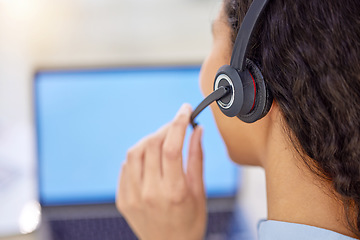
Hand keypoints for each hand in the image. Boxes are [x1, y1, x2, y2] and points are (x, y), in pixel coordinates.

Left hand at [116, 104, 205, 239]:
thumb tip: (197, 131)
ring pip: (135, 152)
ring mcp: (133, 196)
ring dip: (150, 140)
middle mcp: (150, 192)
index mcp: (174, 191)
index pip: (172, 146)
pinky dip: (138, 156)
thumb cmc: (190, 222)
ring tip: (162, 142)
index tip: (185, 110)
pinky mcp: (123, 199)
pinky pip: (126, 167)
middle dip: (165, 128)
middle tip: (175, 126)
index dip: (178, 122)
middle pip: (151, 145)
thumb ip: (197, 158)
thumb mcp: (199, 191)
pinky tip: (149, 160)